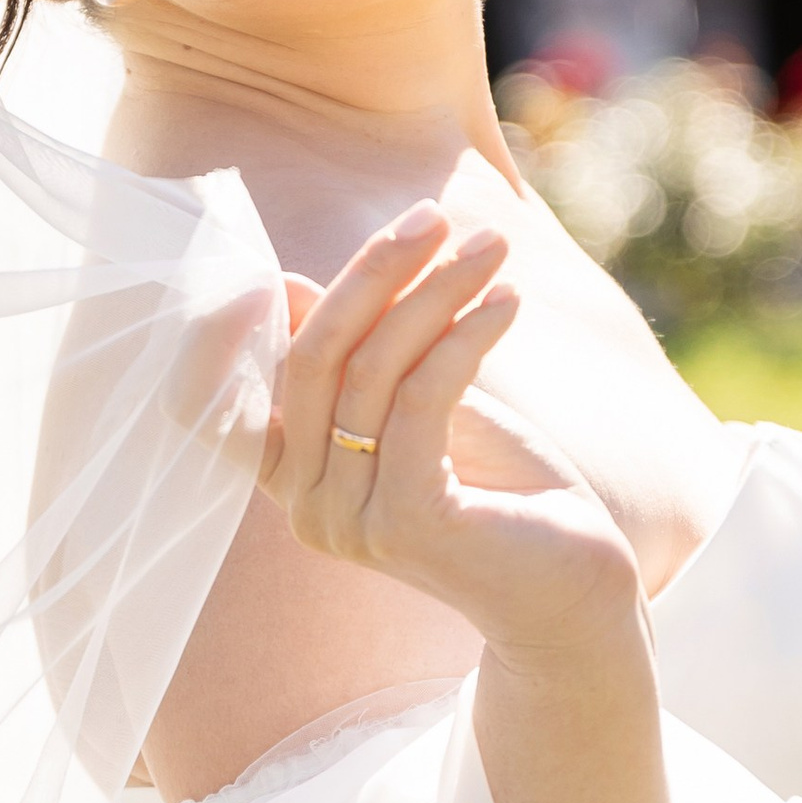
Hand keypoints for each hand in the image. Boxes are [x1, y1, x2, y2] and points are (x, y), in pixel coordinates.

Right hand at [265, 203, 641, 662]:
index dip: (230, 323)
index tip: (281, 256)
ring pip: (372, 370)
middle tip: (433, 214)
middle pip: (311, 358)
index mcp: (289, 481)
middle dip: (372, 273)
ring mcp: (349, 521)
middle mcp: (302, 508)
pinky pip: (421, 399)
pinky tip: (509, 301)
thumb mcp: (418, 406)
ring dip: (435, 292)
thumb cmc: (499, 491)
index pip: (228, 390)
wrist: (572, 588)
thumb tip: (286, 287)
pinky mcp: (408, 522)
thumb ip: (358, 355)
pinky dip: (465, 336)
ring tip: (491, 247)